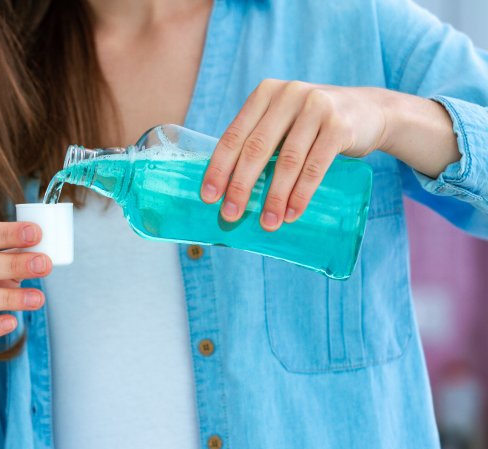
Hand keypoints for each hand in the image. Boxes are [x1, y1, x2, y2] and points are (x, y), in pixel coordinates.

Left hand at [200, 79, 392, 230]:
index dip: (219, 168)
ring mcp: (316, 107)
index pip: (234, 135)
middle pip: (256, 148)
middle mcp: (288, 95)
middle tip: (230, 215)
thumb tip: (226, 188)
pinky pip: (315, 166)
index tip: (208, 197)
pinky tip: (292, 213)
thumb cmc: (314, 124)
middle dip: (241, 186)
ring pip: (287, 161)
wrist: (371, 111)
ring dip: (274, 197)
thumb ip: (260, 139)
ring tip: (267, 223)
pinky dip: (302, 193)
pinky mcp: (340, 125)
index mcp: (265, 94)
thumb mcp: (285, 120)